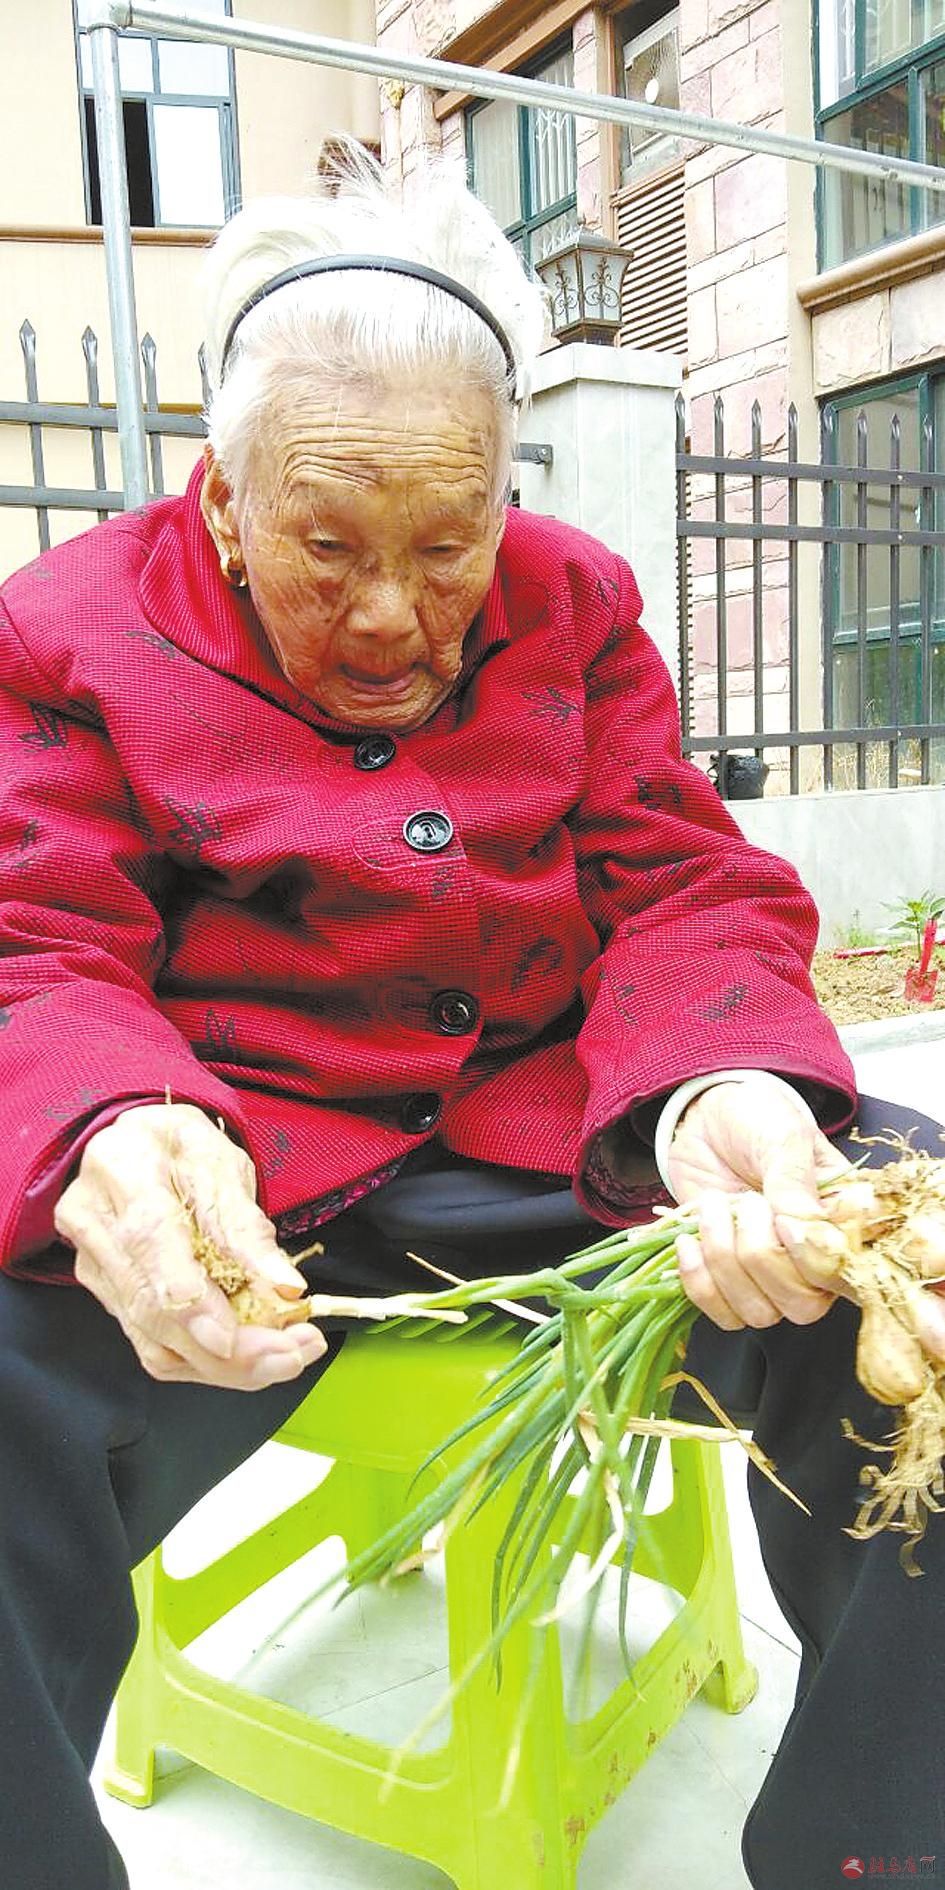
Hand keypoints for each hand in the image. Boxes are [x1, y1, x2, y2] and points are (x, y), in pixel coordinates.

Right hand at [54, 1102, 326, 1389]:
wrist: (132, 1146)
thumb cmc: (179, 1148)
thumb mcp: (220, 1163)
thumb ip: (247, 1225)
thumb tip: (286, 1288)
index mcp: (125, 1173)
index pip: (152, 1245)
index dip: (192, 1302)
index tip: (233, 1339)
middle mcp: (97, 1227)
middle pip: (155, 1311)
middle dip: (231, 1350)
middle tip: (298, 1352)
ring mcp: (96, 1269)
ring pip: (156, 1343)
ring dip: (227, 1365)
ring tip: (288, 1355)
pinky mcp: (109, 1298)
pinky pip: (157, 1347)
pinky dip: (209, 1361)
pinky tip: (252, 1355)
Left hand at [668, 1076, 854, 1332]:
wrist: (707, 1120)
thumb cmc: (757, 1122)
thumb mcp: (782, 1138)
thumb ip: (793, 1182)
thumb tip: (803, 1228)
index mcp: (840, 1224)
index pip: (842, 1273)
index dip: (810, 1257)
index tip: (780, 1218)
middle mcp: (811, 1260)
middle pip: (802, 1305)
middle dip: (760, 1255)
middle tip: (746, 1202)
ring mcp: (770, 1276)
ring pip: (758, 1313)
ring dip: (724, 1260)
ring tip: (713, 1209)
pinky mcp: (728, 1282)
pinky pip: (720, 1313)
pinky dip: (698, 1280)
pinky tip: (689, 1241)